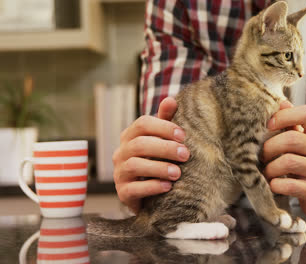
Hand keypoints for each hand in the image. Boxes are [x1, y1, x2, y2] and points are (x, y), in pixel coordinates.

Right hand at [112, 97, 189, 212]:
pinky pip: (133, 188)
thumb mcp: (162, 139)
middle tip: (186, 155)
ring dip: (159, 168)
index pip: (142, 124)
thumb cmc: (158, 160)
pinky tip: (168, 187)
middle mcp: (121, 152)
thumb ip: (165, 120)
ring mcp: (119, 173)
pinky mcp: (122, 193)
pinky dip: (152, 186)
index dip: (163, 127)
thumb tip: (170, 100)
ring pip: (134, 165)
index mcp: (130, 135)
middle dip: (165, 148)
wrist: (150, 194)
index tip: (183, 136)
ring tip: (178, 173)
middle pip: (139, 144)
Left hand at [263, 101, 305, 218]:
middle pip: (292, 139)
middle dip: (269, 147)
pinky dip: (275, 184)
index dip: (283, 116)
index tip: (267, 125)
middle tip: (261, 155)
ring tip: (266, 171)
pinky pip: (289, 185)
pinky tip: (273, 184)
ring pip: (288, 162)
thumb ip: (292, 121)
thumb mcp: (304, 138)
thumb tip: (281, 102)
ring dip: (270, 168)